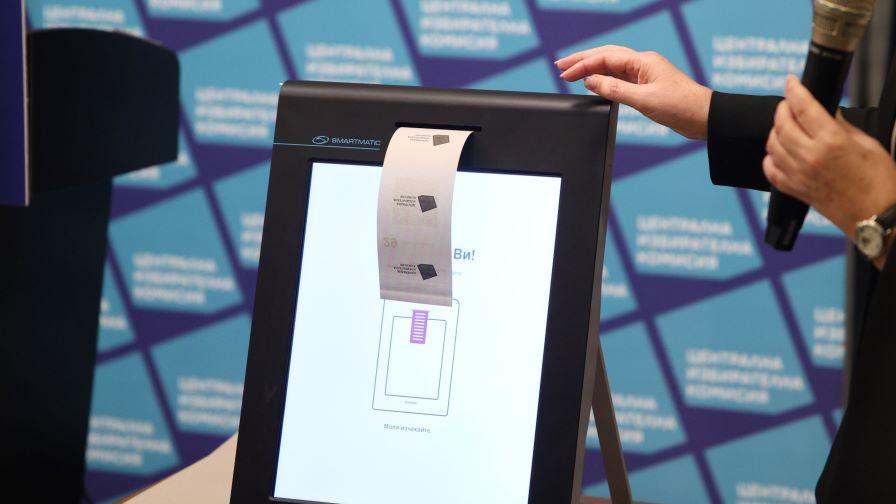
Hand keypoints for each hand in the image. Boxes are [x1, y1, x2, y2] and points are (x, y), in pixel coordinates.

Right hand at [556, 45, 711, 139]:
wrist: (704, 117)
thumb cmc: (682, 106)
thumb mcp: (644, 100)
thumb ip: (615, 90)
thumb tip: (591, 81)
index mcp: (643, 61)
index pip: (605, 58)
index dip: (582, 65)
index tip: (564, 74)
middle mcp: (643, 64)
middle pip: (606, 56)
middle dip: (582, 60)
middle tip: (561, 66)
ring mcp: (645, 75)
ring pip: (612, 66)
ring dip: (591, 68)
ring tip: (572, 72)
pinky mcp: (646, 87)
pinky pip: (619, 78)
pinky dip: (603, 80)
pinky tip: (594, 83)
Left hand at [765, 75, 895, 267]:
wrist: (877, 216)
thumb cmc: (880, 182)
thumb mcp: (867, 144)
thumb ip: (842, 126)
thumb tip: (828, 111)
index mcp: (831, 141)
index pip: (803, 107)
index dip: (794, 90)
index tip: (791, 81)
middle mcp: (810, 157)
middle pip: (782, 124)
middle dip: (782, 109)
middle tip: (788, 103)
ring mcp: (799, 175)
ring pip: (771, 146)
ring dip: (775, 132)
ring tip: (785, 126)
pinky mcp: (795, 190)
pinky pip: (770, 170)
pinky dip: (770, 158)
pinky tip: (778, 152)